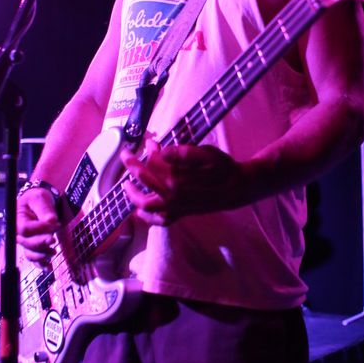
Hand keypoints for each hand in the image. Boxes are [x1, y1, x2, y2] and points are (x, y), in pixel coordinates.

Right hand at [16, 188, 60, 262]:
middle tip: (53, 239)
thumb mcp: (40, 198)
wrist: (40, 203)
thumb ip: (44, 209)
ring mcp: (25, 242)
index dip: (39, 229)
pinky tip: (47, 266)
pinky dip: (41, 264)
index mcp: (16, 220)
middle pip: (27, 243)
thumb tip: (51, 220)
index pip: (25, 229)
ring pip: (30, 253)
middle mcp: (18, 234)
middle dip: (41, 242)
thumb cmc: (37, 199)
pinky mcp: (33, 248)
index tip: (53, 224)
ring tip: (53, 251)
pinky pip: (34, 260)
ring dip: (42, 254)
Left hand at [121, 140, 248, 225]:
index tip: (148, 141)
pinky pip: (159, 221)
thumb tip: (160, 151)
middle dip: (133, 165)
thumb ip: (182, 152)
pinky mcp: (180, 215)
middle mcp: (172, 196)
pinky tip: (139, 211)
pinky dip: (147, 218)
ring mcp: (175, 207)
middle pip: (144, 180)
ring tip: (126, 184)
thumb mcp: (206, 153)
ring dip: (132, 193)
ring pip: (145, 204)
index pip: (154, 163)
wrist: (237, 188)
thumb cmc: (222, 168)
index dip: (149, 150)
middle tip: (126, 155)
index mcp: (177, 179)